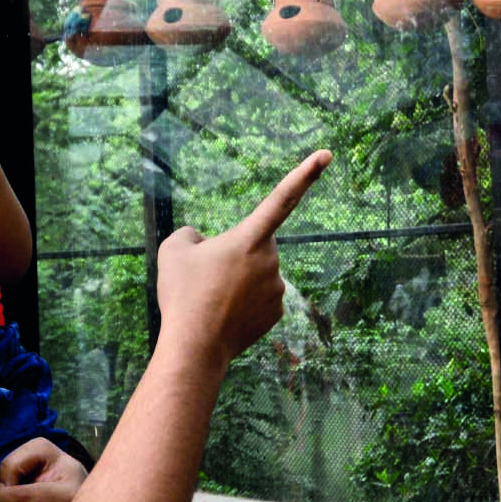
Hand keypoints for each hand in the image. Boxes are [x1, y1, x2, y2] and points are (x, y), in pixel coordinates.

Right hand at [155, 151, 330, 363]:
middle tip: (207, 275)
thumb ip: (190, 235)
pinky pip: (259, 296)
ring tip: (211, 298)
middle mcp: (271, 260)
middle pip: (255, 244)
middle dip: (236, 252)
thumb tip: (203, 242)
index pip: (281, 198)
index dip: (305, 174)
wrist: (195, 347)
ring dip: (238, 278)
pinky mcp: (276, 312)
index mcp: (249, 238)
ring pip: (256, 272)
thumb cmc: (183, 294)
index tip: (327, 154)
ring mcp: (276, 288)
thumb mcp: (173, 250)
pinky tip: (223, 313)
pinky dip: (243, 301)